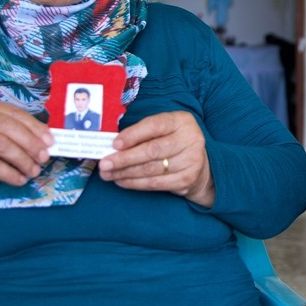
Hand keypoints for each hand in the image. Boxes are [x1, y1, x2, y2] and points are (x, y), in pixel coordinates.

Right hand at [0, 98, 52, 201]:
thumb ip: (16, 133)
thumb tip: (47, 139)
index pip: (14, 113)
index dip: (34, 127)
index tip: (50, 141)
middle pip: (7, 126)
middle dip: (30, 143)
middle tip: (44, 157)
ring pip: (0, 145)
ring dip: (22, 160)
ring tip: (33, 171)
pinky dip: (10, 173)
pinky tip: (20, 179)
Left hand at [97, 111, 214, 205]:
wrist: (200, 164)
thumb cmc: (172, 142)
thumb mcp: (164, 129)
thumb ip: (143, 133)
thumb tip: (112, 145)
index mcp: (181, 121)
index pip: (154, 126)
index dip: (133, 135)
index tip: (114, 144)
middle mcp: (190, 139)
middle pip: (152, 150)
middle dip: (124, 158)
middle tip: (105, 164)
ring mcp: (190, 161)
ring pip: (151, 169)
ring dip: (125, 173)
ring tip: (108, 174)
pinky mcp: (186, 179)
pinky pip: (155, 184)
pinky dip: (135, 183)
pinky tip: (121, 181)